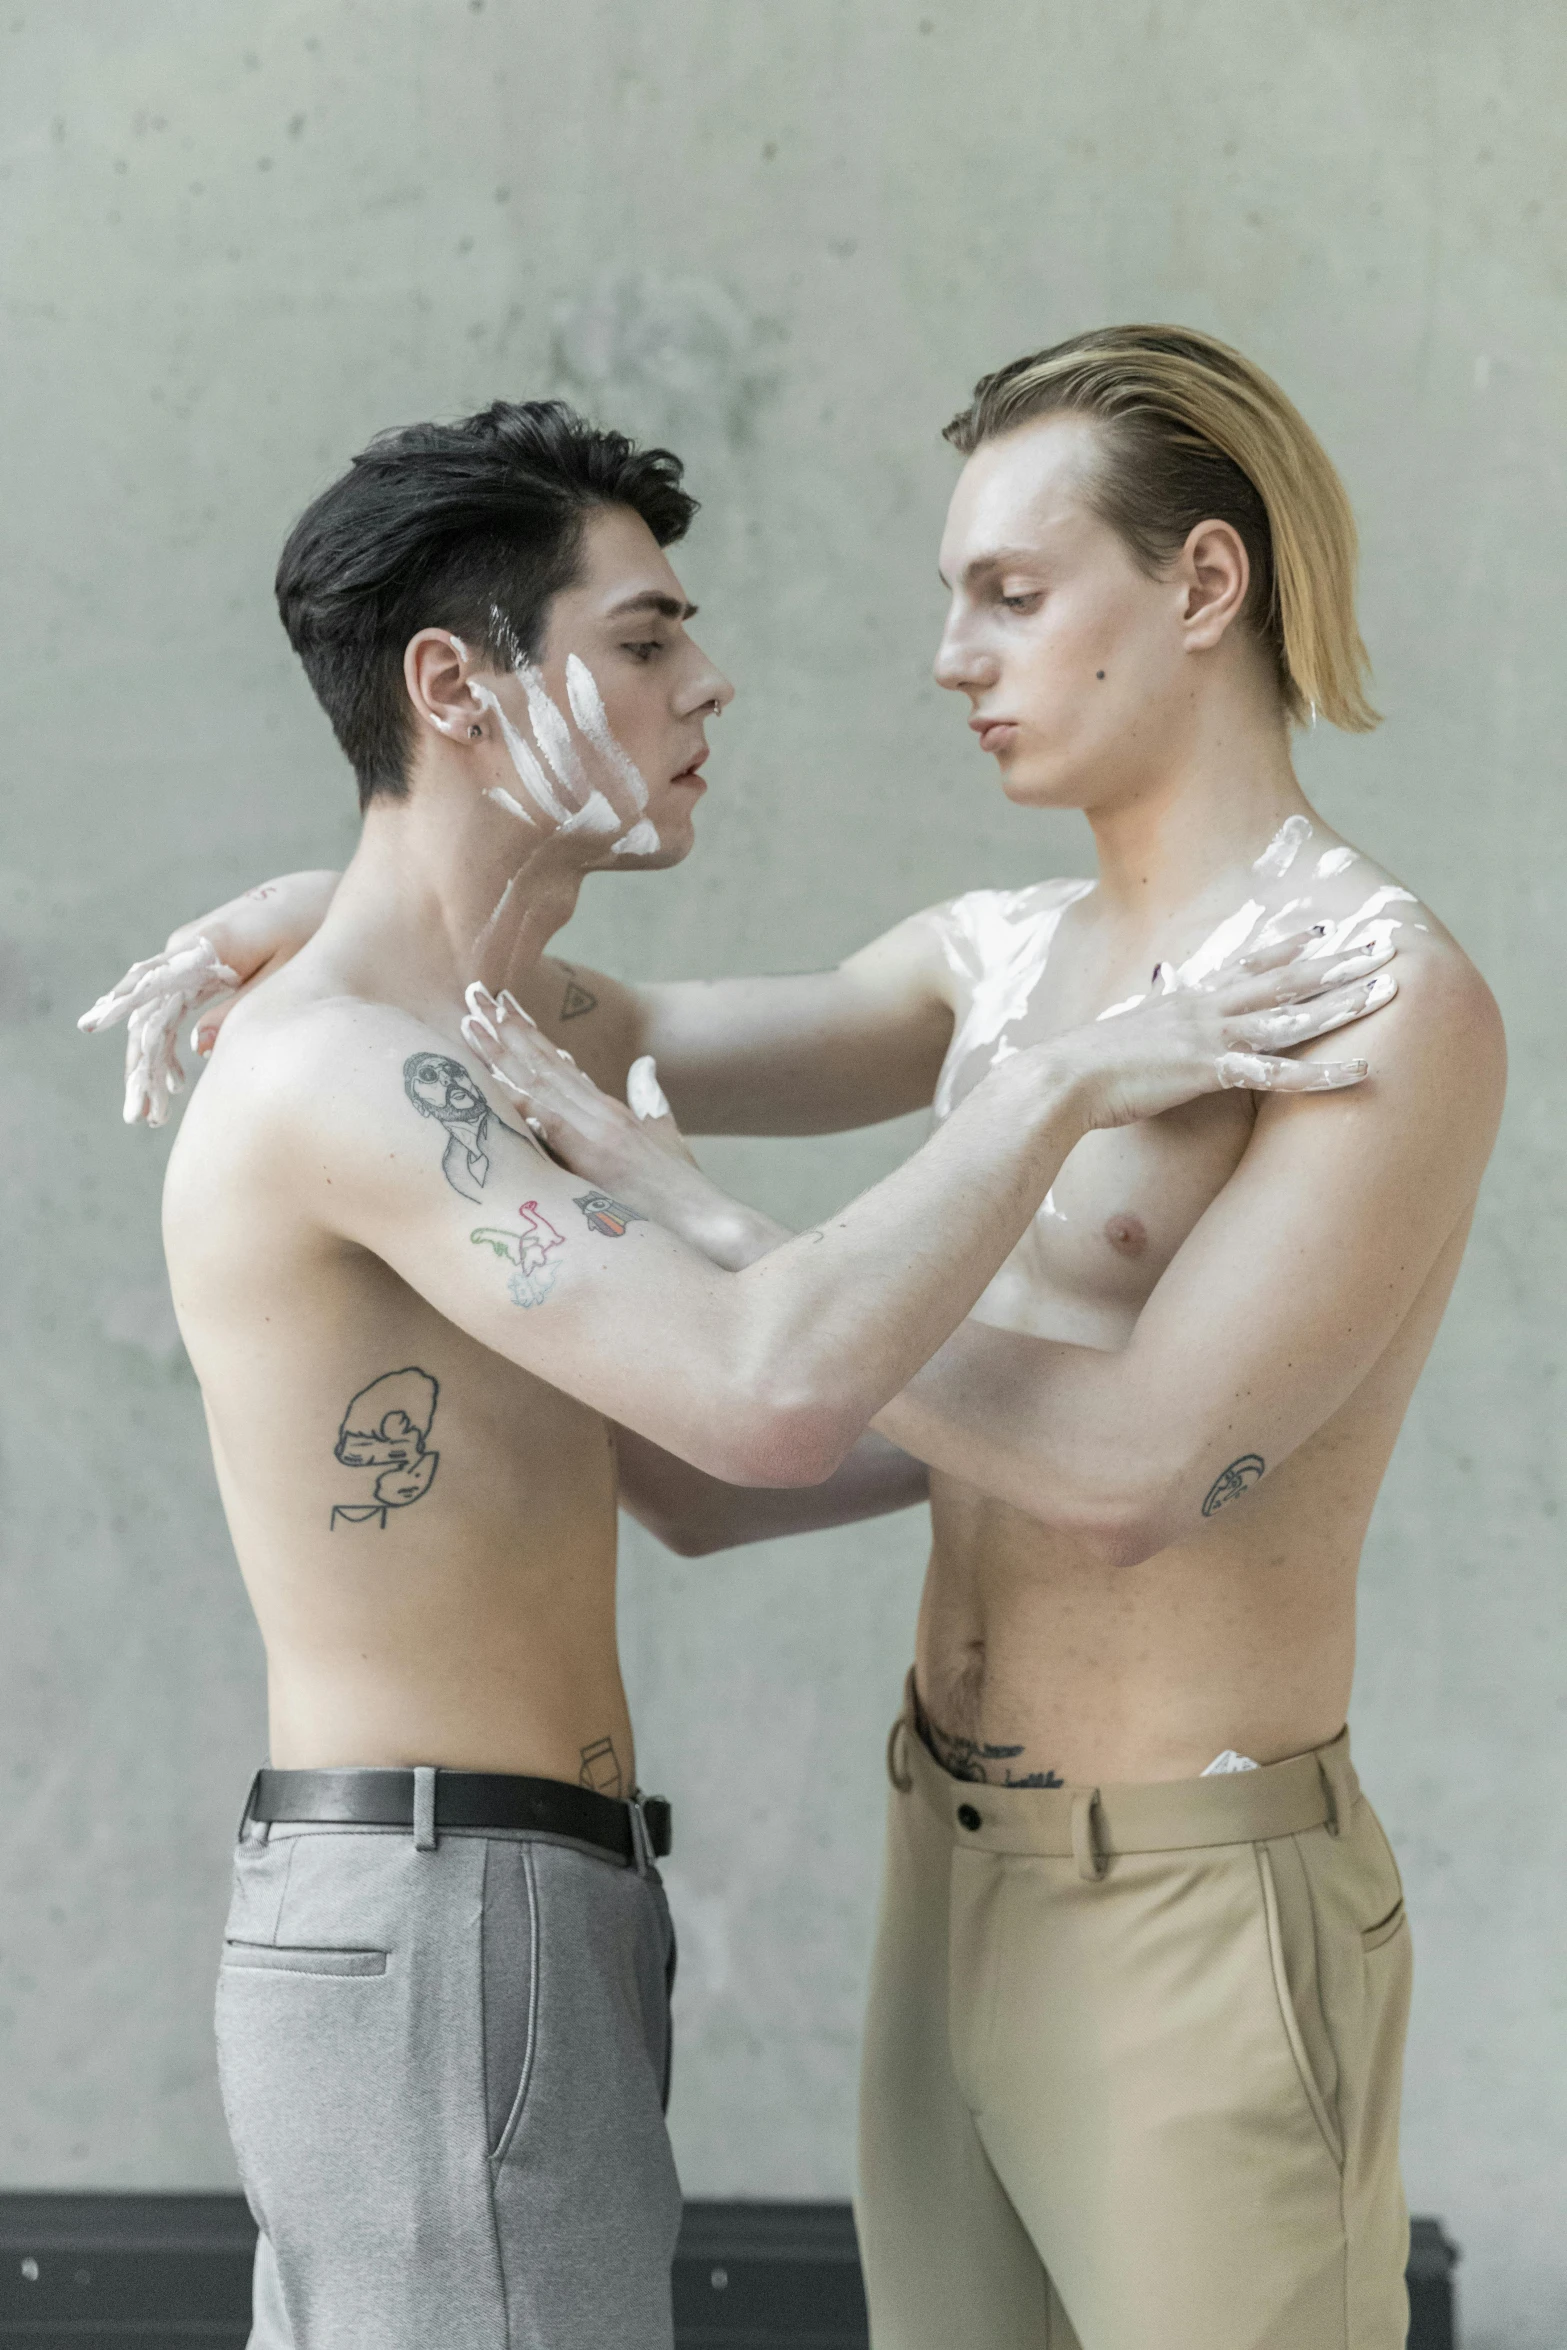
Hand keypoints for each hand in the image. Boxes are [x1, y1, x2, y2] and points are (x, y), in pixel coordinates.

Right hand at [76, 871, 339, 1124]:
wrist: (322, 895)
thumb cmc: (313, 929)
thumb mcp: (290, 972)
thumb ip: (245, 1005)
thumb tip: (198, 1045)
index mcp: (209, 944)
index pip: (156, 988)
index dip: (134, 1027)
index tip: (123, 1065)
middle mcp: (188, 946)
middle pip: (150, 1009)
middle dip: (143, 1065)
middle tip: (142, 1114)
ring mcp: (190, 954)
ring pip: (157, 1011)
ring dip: (151, 1061)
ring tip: (151, 1111)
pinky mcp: (201, 963)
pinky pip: (173, 1006)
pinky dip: (169, 1044)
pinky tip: (172, 1083)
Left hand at [461, 977, 711, 1201]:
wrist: (708, 1221)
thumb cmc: (682, 1192)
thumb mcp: (666, 1139)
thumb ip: (651, 1101)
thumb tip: (643, 1067)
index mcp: (609, 1109)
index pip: (561, 1062)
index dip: (529, 1033)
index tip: (503, 1005)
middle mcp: (599, 1111)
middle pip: (544, 1061)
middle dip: (506, 1027)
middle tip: (473, 993)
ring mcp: (596, 1131)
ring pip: (540, 1081)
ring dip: (502, 1051)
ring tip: (470, 1019)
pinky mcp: (594, 1157)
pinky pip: (549, 1122)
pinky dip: (521, 1100)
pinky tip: (492, 1081)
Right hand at [1043, 931, 1397, 1131]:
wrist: (1062, 1080)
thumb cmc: (1089, 1065)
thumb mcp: (1127, 1030)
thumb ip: (1152, 1013)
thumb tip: (1157, 993)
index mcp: (1189, 1000)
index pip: (1249, 965)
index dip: (1290, 946)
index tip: (1327, 930)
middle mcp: (1207, 1010)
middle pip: (1286, 980)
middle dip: (1338, 962)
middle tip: (1385, 947)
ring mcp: (1211, 1037)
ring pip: (1292, 1016)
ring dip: (1343, 1004)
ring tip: (1388, 992)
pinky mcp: (1209, 1072)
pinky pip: (1278, 1074)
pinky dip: (1321, 1074)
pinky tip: (1360, 1071)